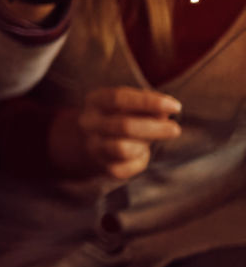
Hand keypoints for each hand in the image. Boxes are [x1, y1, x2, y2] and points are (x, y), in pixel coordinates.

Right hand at [48, 85, 181, 180]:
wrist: (94, 142)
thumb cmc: (118, 116)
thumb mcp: (128, 104)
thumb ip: (146, 105)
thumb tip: (164, 113)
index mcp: (95, 101)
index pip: (118, 98)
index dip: (148, 102)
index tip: (176, 106)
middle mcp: (90, 123)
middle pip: (123, 126)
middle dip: (155, 128)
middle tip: (175, 129)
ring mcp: (95, 146)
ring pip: (124, 149)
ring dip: (146, 144)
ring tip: (154, 139)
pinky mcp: (106, 168)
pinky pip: (130, 166)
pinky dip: (142, 159)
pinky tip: (141, 152)